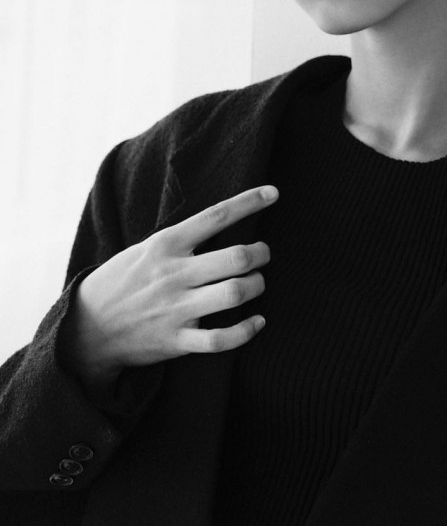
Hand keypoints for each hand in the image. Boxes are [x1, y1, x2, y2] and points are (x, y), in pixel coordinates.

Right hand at [62, 185, 277, 390]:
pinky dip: (246, 330)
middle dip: (261, 253)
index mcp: (166, 244)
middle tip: (264, 254)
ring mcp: (176, 308)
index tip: (272, 193)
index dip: (249, 202)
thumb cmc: (125, 280)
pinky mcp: (176, 340)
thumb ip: (184, 238)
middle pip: (236, 256)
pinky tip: (257, 321)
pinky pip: (221, 338)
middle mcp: (174, 273)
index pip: (216, 216)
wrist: (86, 327)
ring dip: (257, 286)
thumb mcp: (147, 248)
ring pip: (234, 293)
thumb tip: (227, 221)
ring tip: (257, 282)